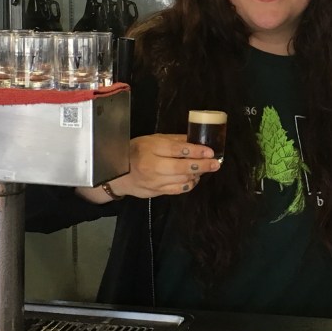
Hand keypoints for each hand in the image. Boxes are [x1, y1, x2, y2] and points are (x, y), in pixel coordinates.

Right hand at [77, 134, 220, 202]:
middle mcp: (153, 165)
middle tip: (215, 164)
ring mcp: (154, 181)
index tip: (210, 151)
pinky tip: (194, 179)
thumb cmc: (136, 151)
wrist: (116, 173)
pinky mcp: (156, 192)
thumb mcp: (152, 139)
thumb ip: (173, 140)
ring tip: (205, 169)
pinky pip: (177, 190)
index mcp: (151, 148)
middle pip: (182, 167)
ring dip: (197, 175)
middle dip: (202, 165)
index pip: (177, 149)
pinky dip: (189, 185)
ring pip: (182, 180)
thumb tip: (196, 138)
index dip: (196, 150)